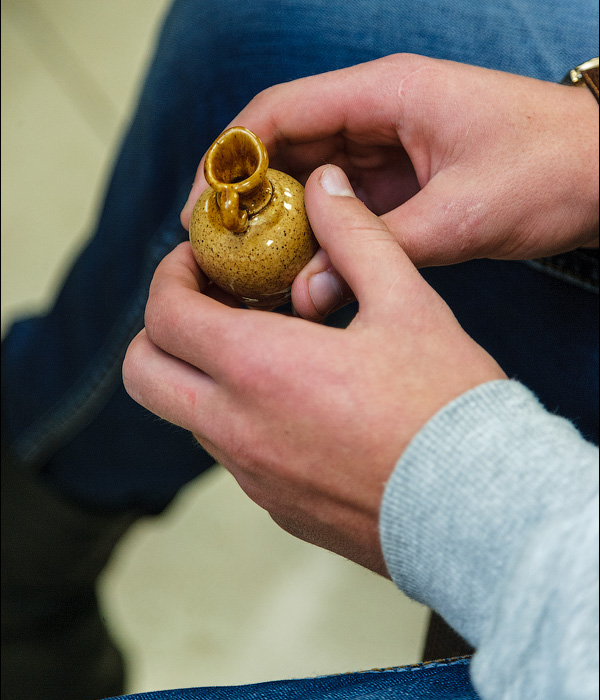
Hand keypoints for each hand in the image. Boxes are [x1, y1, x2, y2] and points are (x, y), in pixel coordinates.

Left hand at [124, 165, 504, 574]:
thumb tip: (323, 185)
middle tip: (215, 301)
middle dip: (162, 328)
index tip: (202, 260)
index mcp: (259, 368)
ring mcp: (253, 476)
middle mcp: (238, 428)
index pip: (164, 314)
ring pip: (186, 414)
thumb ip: (354, 235)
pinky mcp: (277, 508)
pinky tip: (300, 398)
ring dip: (205, 371)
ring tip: (269, 344)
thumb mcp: (407, 302)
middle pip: (143, 373)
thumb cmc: (446, 407)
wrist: (479, 513)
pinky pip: (232, 452)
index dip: (171, 276)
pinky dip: (240, 415)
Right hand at [181, 54, 598, 318]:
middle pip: (286, 142)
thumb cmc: (552, 170)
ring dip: (279, 215)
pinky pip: (344, 200)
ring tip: (245, 266)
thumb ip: (378, 253)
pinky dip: (318, 230)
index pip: (279, 110)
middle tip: (213, 248)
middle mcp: (380, 110)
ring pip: (311, 174)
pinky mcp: (406, 177)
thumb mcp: (462, 215)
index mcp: (386, 92)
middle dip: (245, 193)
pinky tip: (299, 268)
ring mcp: (392, 143)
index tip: (199, 205)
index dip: (228, 155)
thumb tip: (302, 296)